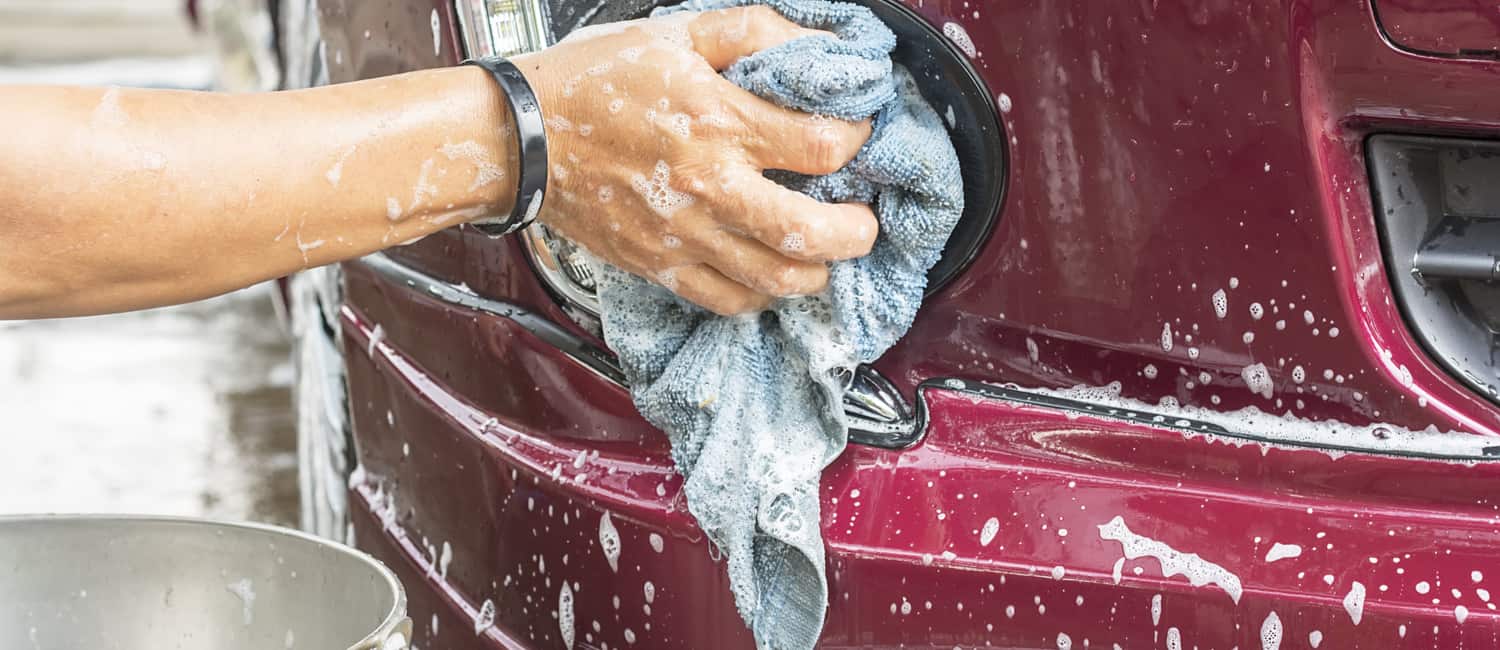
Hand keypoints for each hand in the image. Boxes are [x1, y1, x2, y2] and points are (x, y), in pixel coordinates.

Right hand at [513, 7, 877, 314]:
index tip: (853, 136)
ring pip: (776, 279)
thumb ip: (751, 31)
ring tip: (824, 252)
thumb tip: (812, 42)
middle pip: (811, 233)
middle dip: (856, 232)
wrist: (521, 139)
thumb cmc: (592, 82)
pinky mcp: (661, 266)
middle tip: (863, 222)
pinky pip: (728, 301)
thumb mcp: (675, 32)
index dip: (854, 142)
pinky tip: (769, 272)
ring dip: (816, 271)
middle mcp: (709, 188)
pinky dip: (762, 294)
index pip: (821, 147)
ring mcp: (685, 236)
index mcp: (718, 123)